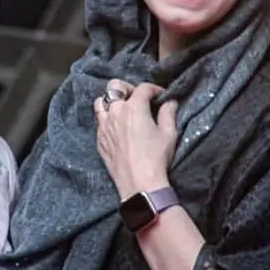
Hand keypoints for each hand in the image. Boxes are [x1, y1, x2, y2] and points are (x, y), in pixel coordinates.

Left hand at [93, 80, 177, 200]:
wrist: (139, 183)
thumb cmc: (155, 158)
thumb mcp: (169, 133)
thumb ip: (168, 113)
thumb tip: (170, 103)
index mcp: (134, 108)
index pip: (143, 88)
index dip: (154, 89)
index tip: (160, 96)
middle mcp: (115, 112)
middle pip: (115, 87)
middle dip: (128, 89)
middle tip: (138, 99)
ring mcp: (104, 126)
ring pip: (101, 102)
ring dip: (112, 102)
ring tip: (122, 110)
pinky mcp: (99, 139)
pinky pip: (99, 122)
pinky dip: (107, 119)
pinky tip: (117, 127)